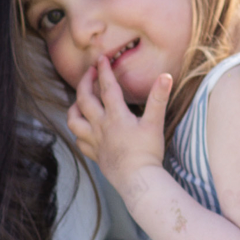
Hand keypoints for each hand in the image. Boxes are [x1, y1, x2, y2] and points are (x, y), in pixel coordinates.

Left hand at [67, 61, 168, 190]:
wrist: (137, 181)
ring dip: (74, 107)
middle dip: (85, 82)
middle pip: (84, 99)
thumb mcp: (155, 123)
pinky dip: (78, 132)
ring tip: (80, 100)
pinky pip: (79, 141)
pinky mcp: (95, 155)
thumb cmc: (147, 153)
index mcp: (115, 116)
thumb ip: (158, 98)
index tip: (101, 59)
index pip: (107, 87)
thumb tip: (165, 76)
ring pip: (74, 120)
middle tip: (89, 72)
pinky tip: (83, 129)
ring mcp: (95, 141)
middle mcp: (101, 126)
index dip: (104, 71)